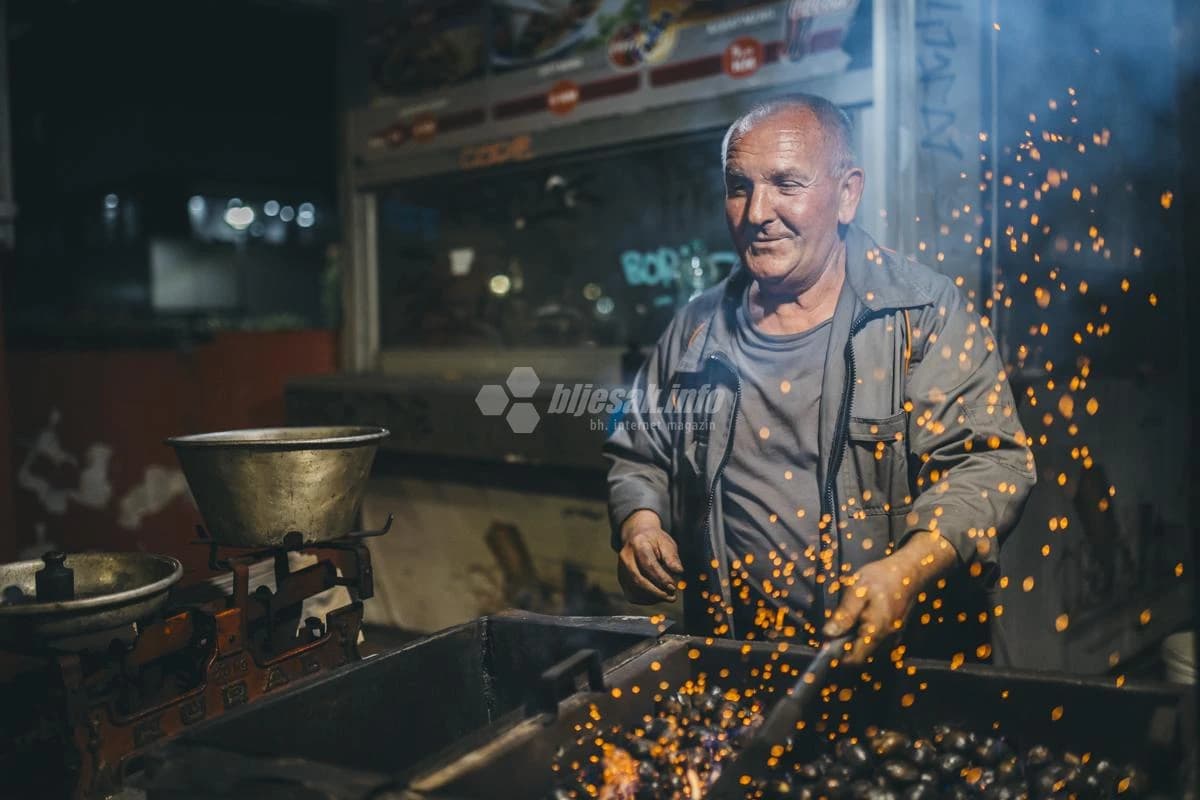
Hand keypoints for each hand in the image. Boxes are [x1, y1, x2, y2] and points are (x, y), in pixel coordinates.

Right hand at [617, 510, 683, 603]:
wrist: (638, 537)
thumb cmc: (655, 541)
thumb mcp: (666, 543)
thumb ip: (672, 557)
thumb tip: (679, 572)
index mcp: (638, 544)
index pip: (648, 564)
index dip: (661, 578)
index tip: (673, 586)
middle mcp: (626, 557)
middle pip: (638, 579)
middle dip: (656, 592)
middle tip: (672, 597)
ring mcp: (621, 569)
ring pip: (634, 590)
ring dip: (652, 597)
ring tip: (667, 596)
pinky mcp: (622, 580)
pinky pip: (632, 595)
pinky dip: (646, 600)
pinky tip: (657, 597)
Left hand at [822, 531, 957, 663]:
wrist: (910, 571)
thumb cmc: (883, 577)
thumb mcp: (858, 590)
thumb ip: (845, 614)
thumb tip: (829, 632)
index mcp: (876, 631)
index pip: (856, 659)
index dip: (839, 656)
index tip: (829, 644)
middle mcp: (887, 639)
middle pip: (863, 656)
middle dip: (847, 647)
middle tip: (837, 629)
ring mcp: (894, 636)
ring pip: (871, 650)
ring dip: (857, 642)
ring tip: (849, 622)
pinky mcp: (897, 631)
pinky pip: (879, 642)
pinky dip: (867, 636)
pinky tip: (862, 619)